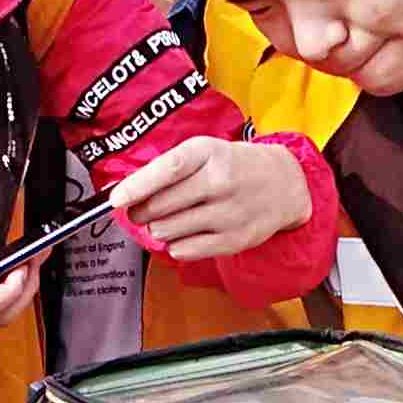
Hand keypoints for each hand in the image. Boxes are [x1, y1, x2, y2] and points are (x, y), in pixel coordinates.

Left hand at [109, 137, 309, 261]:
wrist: (285, 185)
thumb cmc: (236, 166)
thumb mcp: (206, 152)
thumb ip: (169, 169)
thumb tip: (126, 193)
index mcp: (208, 153)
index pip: (166, 170)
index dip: (137, 186)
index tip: (116, 199)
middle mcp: (220, 182)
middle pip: (161, 205)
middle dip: (141, 211)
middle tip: (141, 210)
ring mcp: (228, 213)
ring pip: (168, 231)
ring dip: (158, 229)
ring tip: (169, 220)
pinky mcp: (233, 239)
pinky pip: (184, 250)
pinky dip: (175, 245)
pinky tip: (185, 233)